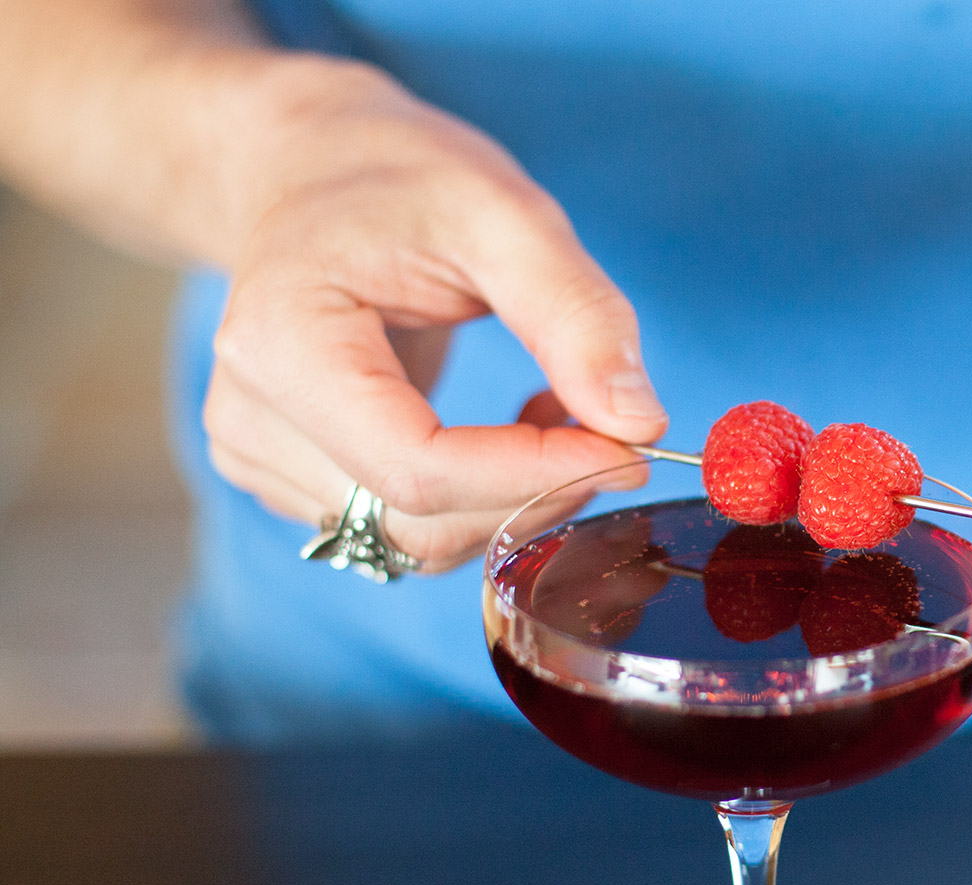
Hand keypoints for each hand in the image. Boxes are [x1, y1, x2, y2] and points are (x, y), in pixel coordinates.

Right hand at [202, 62, 665, 571]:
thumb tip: (640, 423)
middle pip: (420, 523)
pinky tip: (506, 430)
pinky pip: (409, 531)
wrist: (315, 171)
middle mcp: (249, 421)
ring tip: (553, 404)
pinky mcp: (294, 483)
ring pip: (420, 543)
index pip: (421, 470)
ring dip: (513, 498)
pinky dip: (482, 498)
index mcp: (283, 345)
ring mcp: (264, 461)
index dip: (536, 478)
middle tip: (612, 427)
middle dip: (535, 493)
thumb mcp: (504, 213)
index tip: (631, 449)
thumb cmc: (399, 177)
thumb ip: (577, 317)